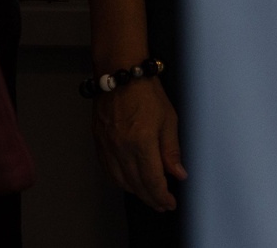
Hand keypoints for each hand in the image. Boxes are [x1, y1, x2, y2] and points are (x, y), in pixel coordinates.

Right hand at [90, 76, 184, 210]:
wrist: (120, 72)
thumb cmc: (146, 92)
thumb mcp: (168, 119)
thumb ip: (171, 150)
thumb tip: (178, 174)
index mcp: (141, 143)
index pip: (153, 182)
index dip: (162, 197)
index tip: (170, 203)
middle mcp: (121, 148)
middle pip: (136, 185)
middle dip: (151, 199)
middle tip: (162, 204)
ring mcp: (107, 145)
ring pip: (120, 181)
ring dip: (135, 192)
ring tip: (147, 194)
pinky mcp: (98, 140)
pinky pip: (107, 169)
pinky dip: (118, 181)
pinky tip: (128, 181)